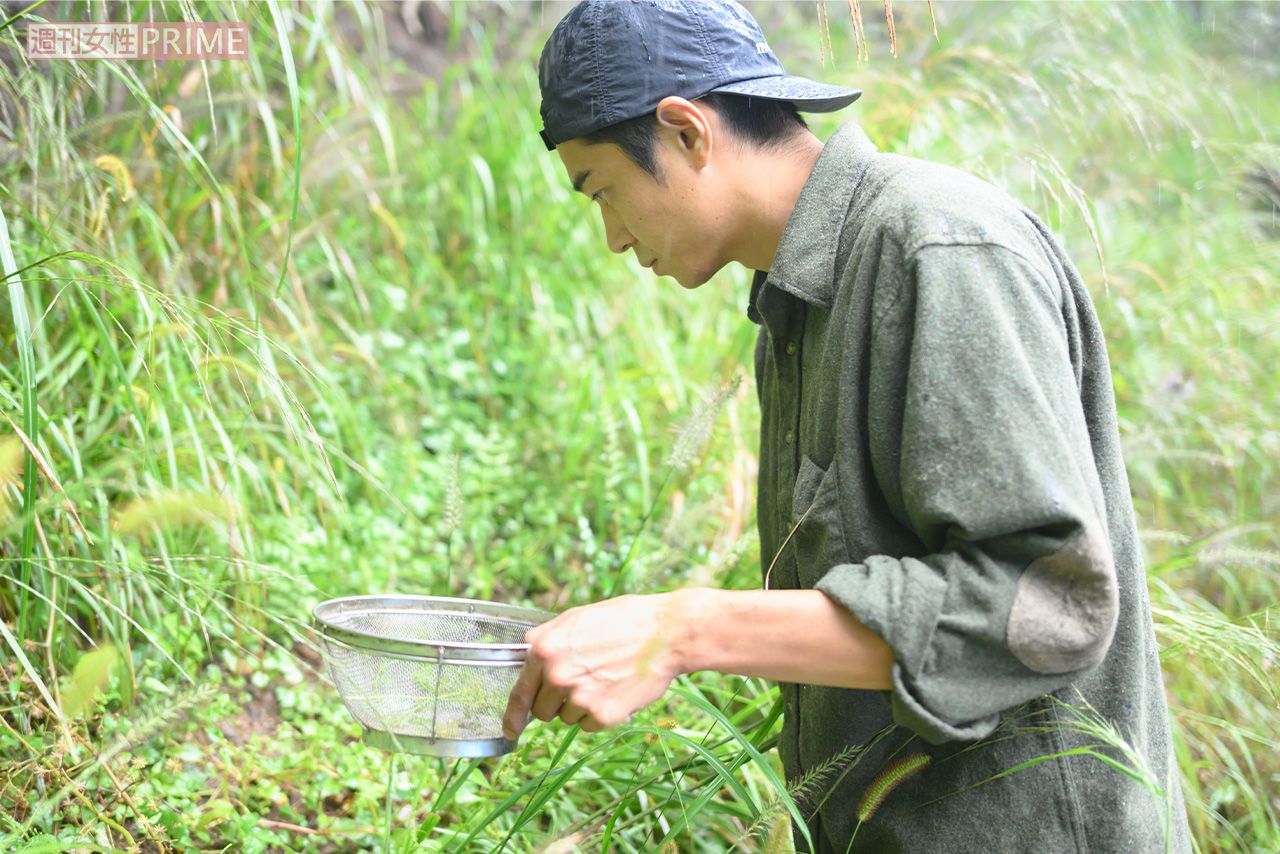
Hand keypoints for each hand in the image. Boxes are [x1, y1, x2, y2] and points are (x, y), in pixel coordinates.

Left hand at [502, 592, 691, 738]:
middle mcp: (557, 675)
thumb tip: (526, 650)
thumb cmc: (622, 620)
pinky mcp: (603, 715)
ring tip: (604, 680)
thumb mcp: (576, 618)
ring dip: (580, 707)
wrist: (665, 634)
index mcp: (545, 650)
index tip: (510, 731)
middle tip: (581, 683)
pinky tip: (616, 690)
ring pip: (567, 718)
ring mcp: (579, 697)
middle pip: (543, 711)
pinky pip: (589, 725)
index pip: (519, 693)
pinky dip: (600, 714)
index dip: (512, 716)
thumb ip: (546, 637)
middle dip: (556, 703)